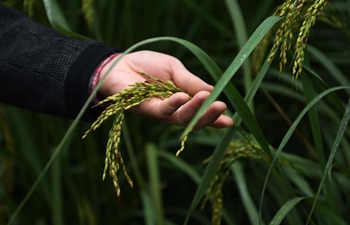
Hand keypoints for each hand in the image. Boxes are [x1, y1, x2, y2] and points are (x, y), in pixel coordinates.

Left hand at [98, 50, 232, 129]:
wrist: (119, 63)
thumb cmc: (147, 66)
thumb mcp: (174, 69)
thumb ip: (190, 82)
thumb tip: (212, 91)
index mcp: (181, 101)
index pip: (200, 112)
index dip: (214, 117)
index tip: (230, 119)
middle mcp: (171, 110)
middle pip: (192, 119)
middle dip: (208, 116)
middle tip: (222, 109)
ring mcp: (158, 112)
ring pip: (180, 118)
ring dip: (194, 110)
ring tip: (208, 100)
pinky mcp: (144, 108)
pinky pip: (161, 110)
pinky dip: (173, 104)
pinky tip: (182, 97)